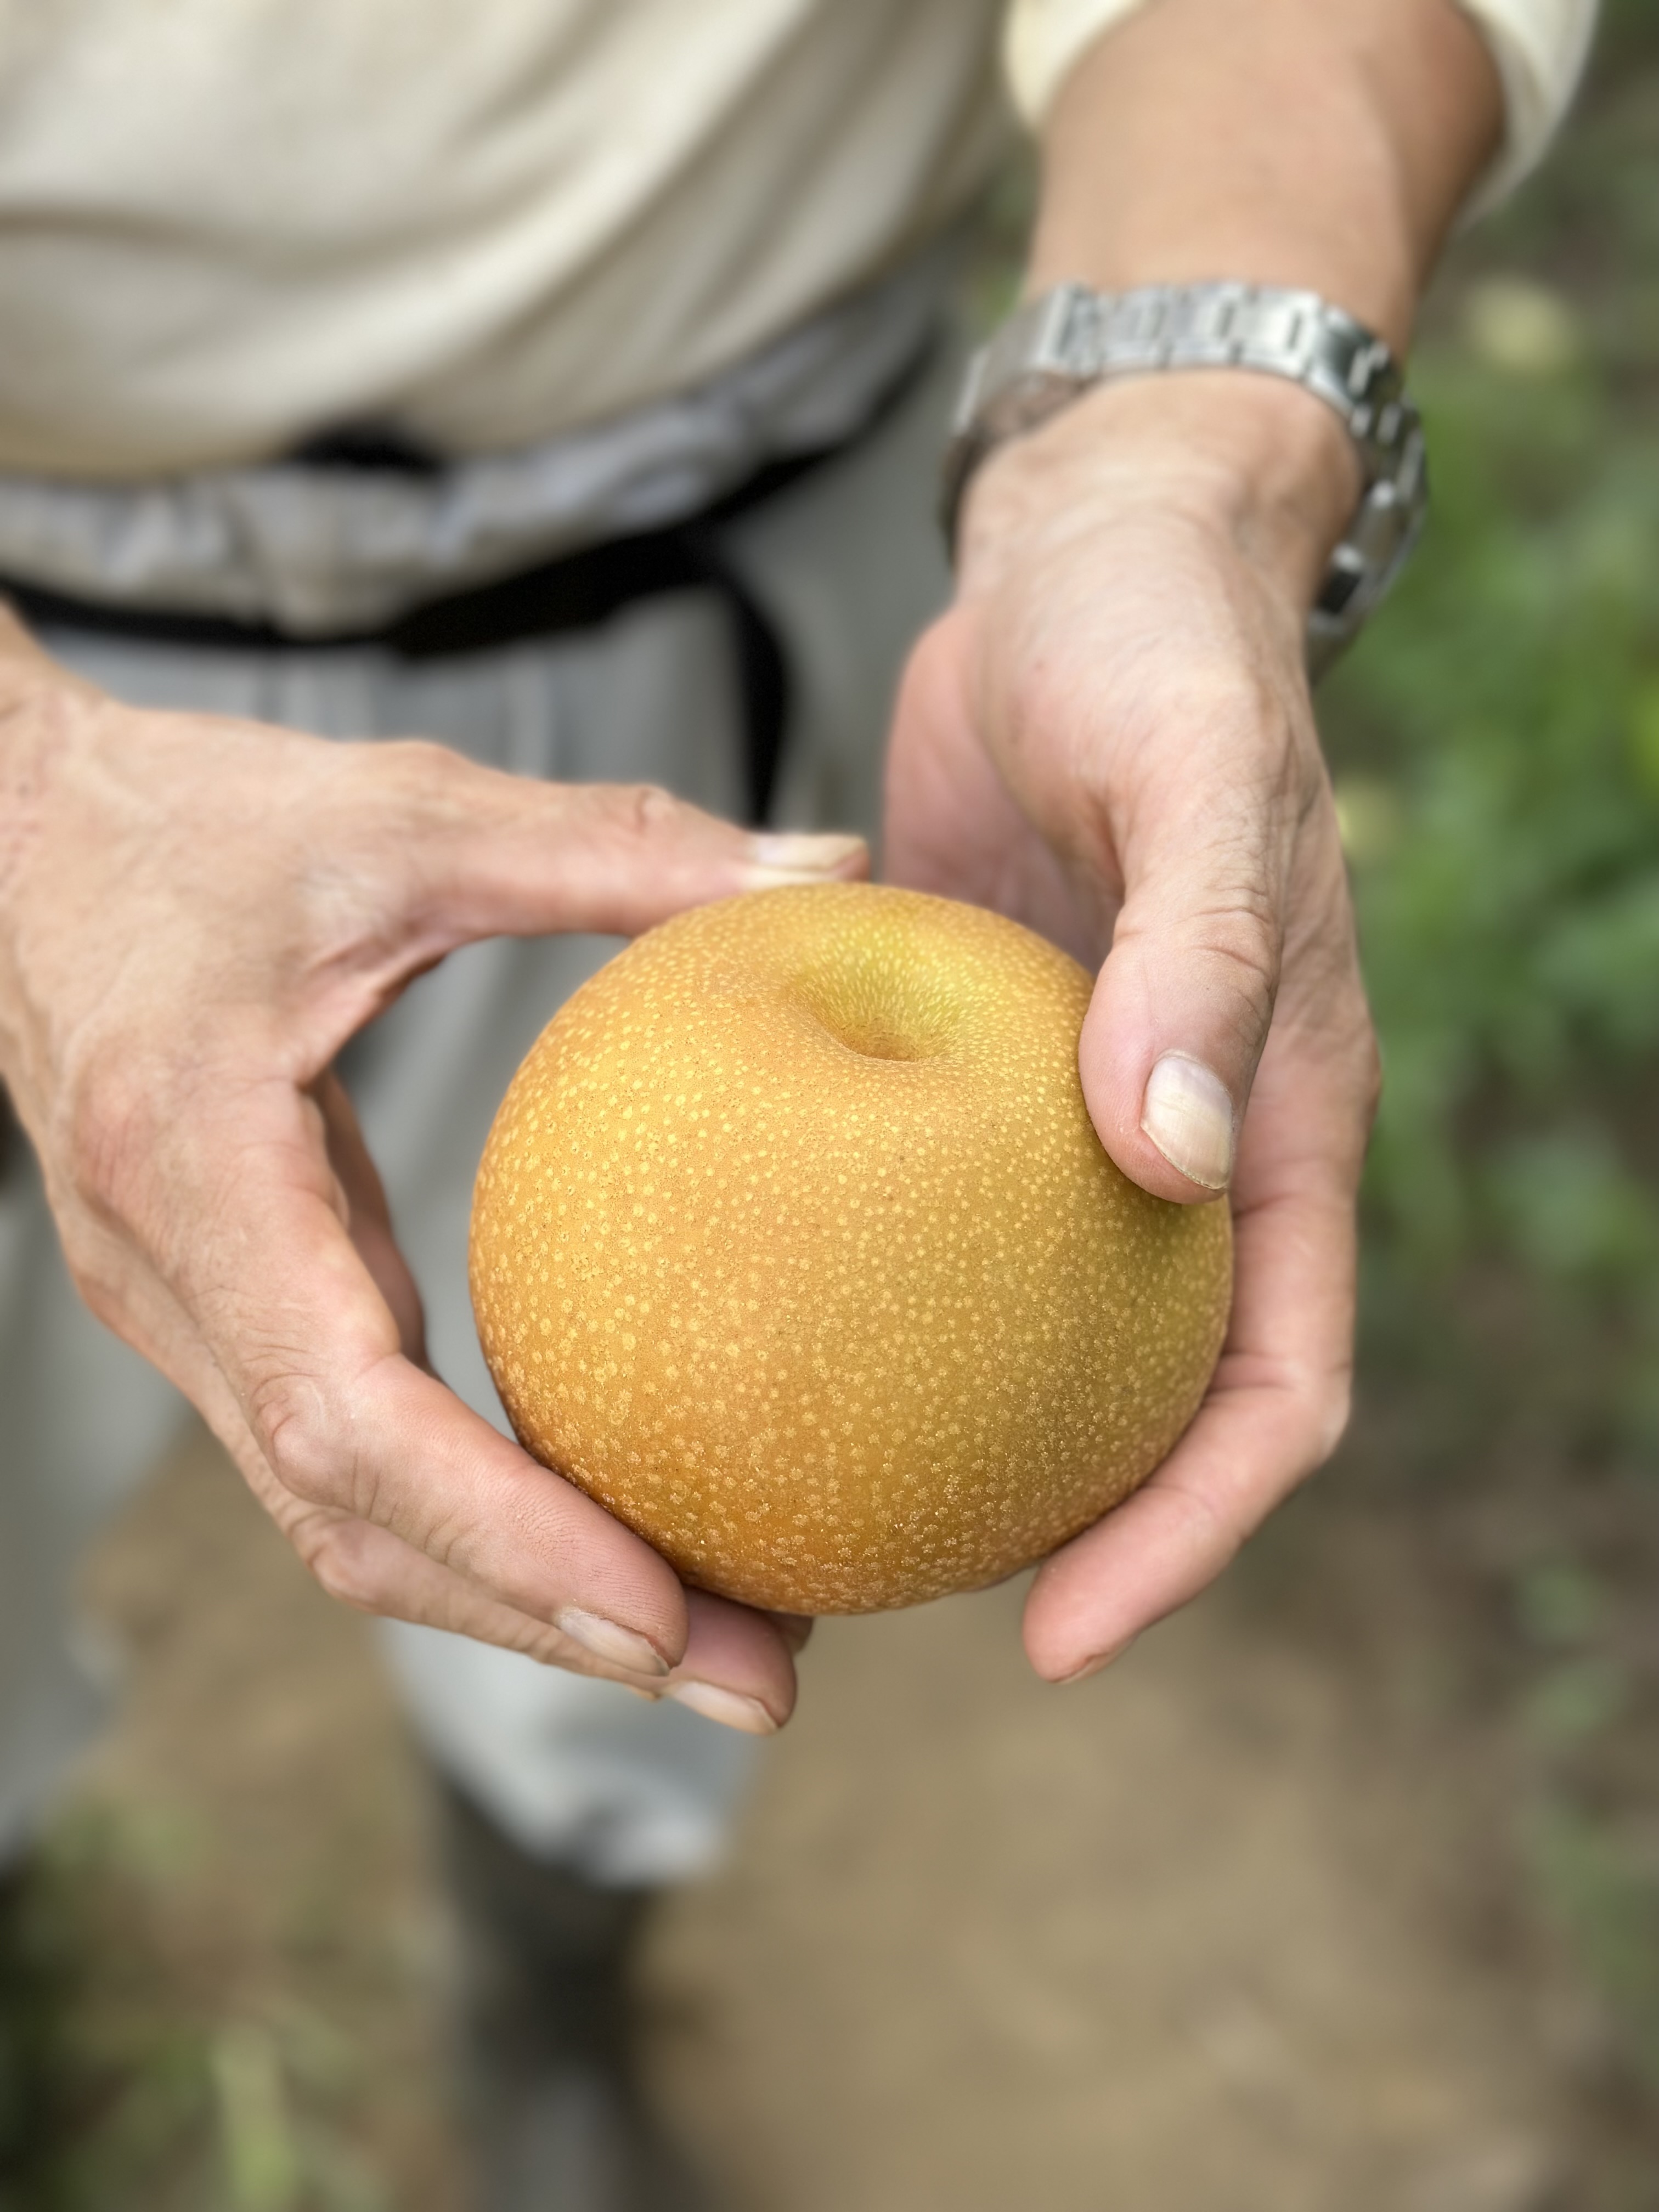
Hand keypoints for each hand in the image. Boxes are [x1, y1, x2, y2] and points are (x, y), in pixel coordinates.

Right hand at [0, 611, 857, 1727]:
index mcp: (197, 1167)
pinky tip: (614, 1521)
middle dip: (553, 1626)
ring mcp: (192, 1310)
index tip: (666, 1610)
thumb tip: (833, 865)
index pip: (345, 1418)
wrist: (12, 833)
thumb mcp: (402, 814)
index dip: (507, 1533)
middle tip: (762, 1677)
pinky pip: (353, 1454)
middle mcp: (176, 1278)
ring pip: (349, 1519)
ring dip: (524, 1599)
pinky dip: (479, 1518)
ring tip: (723, 1636)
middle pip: (358, 1523)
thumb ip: (613, 846)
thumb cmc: (191, 819)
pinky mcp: (231, 1303)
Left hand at [884, 375, 1379, 1680]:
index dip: (1192, 1528)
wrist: (1091, 550)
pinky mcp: (973, 1061)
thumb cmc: (1166, 648)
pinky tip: (724, 1309)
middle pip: (1143, 1401)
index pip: (1275, 1387)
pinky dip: (848, 1276)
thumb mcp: (1199, 777)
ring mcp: (1073, 1109)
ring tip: (785, 1510)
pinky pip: (916, 1207)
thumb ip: (1204, 952)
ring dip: (939, 1426)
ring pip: (1021, 1324)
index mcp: (1278, 1117)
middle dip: (1054, 1526)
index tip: (1062, 1630)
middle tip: (886, 1607)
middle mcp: (1182, 1141)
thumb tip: (1172, 1151)